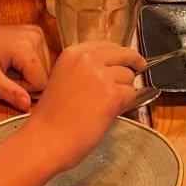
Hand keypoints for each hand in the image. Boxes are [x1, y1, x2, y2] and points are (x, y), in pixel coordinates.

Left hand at [0, 23, 51, 110]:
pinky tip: (14, 59)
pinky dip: (30, 64)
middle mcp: (37, 37)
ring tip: (9, 66)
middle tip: (6, 74)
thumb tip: (28, 106)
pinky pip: (42, 58)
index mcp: (27, 47)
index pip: (41, 82)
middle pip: (45, 74)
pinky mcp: (36, 33)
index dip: (23, 87)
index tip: (5, 80)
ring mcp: (37, 33)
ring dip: (29, 73)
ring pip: (45, 67)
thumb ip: (9, 92)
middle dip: (27, 80)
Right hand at [23, 41, 143, 171]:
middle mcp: (88, 59)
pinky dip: (125, 105)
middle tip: (139, 69)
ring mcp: (101, 75)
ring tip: (105, 106)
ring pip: (129, 77)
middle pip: (124, 55)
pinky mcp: (113, 94)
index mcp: (73, 53)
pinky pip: (131, 94)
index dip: (119, 55)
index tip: (126, 60)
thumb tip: (112, 69)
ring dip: (124, 90)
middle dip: (132, 65)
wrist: (46, 140)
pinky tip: (109, 113)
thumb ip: (85, 70)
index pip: (107, 45)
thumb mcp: (64, 79)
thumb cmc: (51, 117)